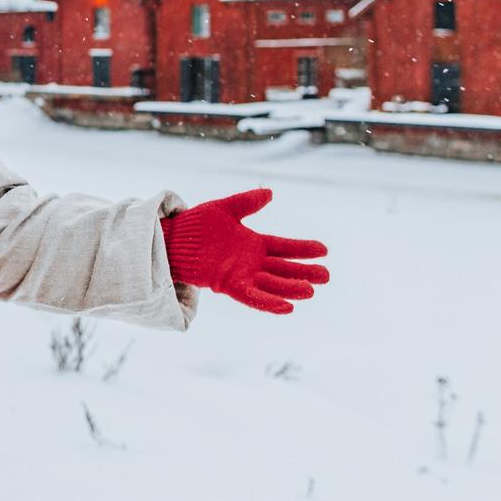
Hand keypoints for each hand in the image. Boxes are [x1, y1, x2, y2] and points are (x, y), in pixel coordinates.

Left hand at [159, 188, 329, 314]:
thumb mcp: (225, 208)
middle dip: (305, 273)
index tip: (324, 250)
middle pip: (284, 269)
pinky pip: (252, 296)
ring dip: (291, 289)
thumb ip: (247, 202)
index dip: (303, 249)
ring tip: (310, 291)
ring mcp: (241, 274)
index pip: (284, 247)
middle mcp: (251, 262)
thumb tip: (269, 192)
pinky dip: (269, 302)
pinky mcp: (228, 285)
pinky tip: (287, 307)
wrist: (173, 238)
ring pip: (272, 285)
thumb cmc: (197, 224)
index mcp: (253, 244)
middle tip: (327, 276)